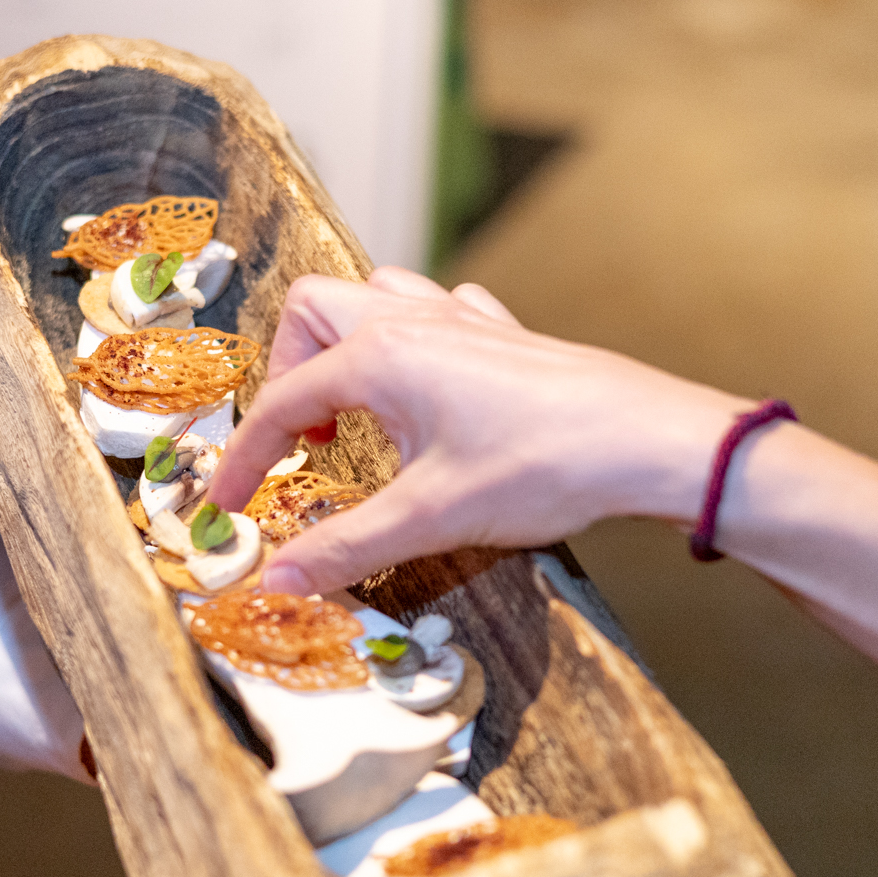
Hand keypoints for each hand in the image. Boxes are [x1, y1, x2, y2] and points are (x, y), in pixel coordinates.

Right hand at [207, 268, 748, 593]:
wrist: (649, 442)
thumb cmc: (545, 466)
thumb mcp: (430, 518)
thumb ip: (345, 547)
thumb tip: (277, 580)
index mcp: (381, 357)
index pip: (282, 402)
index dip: (246, 457)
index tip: (228, 505)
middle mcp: (414, 323)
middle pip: (312, 312)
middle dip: (286, 371)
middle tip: (300, 439)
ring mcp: (463, 322)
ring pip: (373, 295)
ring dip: (346, 344)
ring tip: (352, 411)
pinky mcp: (506, 337)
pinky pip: (437, 311)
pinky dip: (412, 340)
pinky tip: (429, 389)